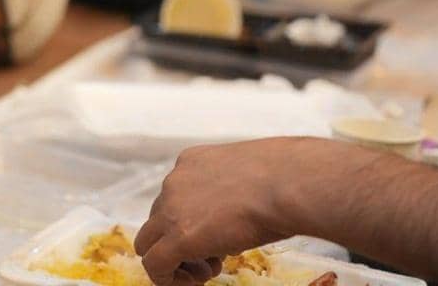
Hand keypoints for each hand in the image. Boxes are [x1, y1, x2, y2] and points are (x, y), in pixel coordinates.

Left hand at [134, 140, 313, 284]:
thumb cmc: (286, 178)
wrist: (288, 184)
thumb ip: (232, 192)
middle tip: (213, 258)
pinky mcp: (177, 237)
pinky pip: (154, 265)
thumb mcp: (249, 177)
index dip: (192, 221)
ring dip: (175, 261)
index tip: (218, 234)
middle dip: (180, 242)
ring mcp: (171, 209)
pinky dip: (167, 278)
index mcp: (190, 162)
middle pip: (158, 220)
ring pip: (148, 243)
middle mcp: (174, 182)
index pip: (175, 197)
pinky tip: (197, 281)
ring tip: (210, 270)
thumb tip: (235, 216)